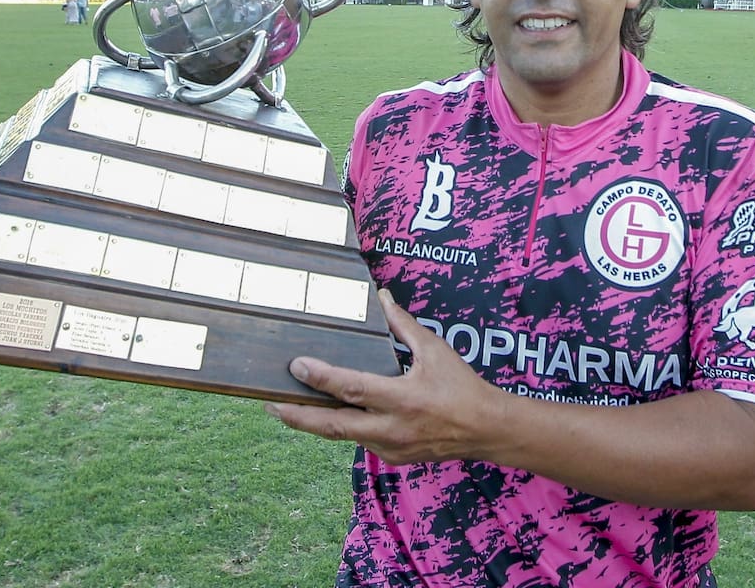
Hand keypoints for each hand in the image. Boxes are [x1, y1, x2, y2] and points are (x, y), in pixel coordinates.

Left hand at [264, 289, 506, 463]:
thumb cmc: (461, 386)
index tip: (296, 366)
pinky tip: (326, 415)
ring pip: (343, 435)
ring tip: (285, 408)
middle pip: (334, 426)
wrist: (486, 429)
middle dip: (298, 416)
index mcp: (403, 398)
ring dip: (314, 423)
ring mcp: (391, 447)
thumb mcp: (435, 349)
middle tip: (269, 403)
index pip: (352, 388)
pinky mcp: (393, 457)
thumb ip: (404, 324)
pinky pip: (360, 441)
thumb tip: (382, 297)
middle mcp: (392, 428)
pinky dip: (342, 427)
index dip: (321, 378)